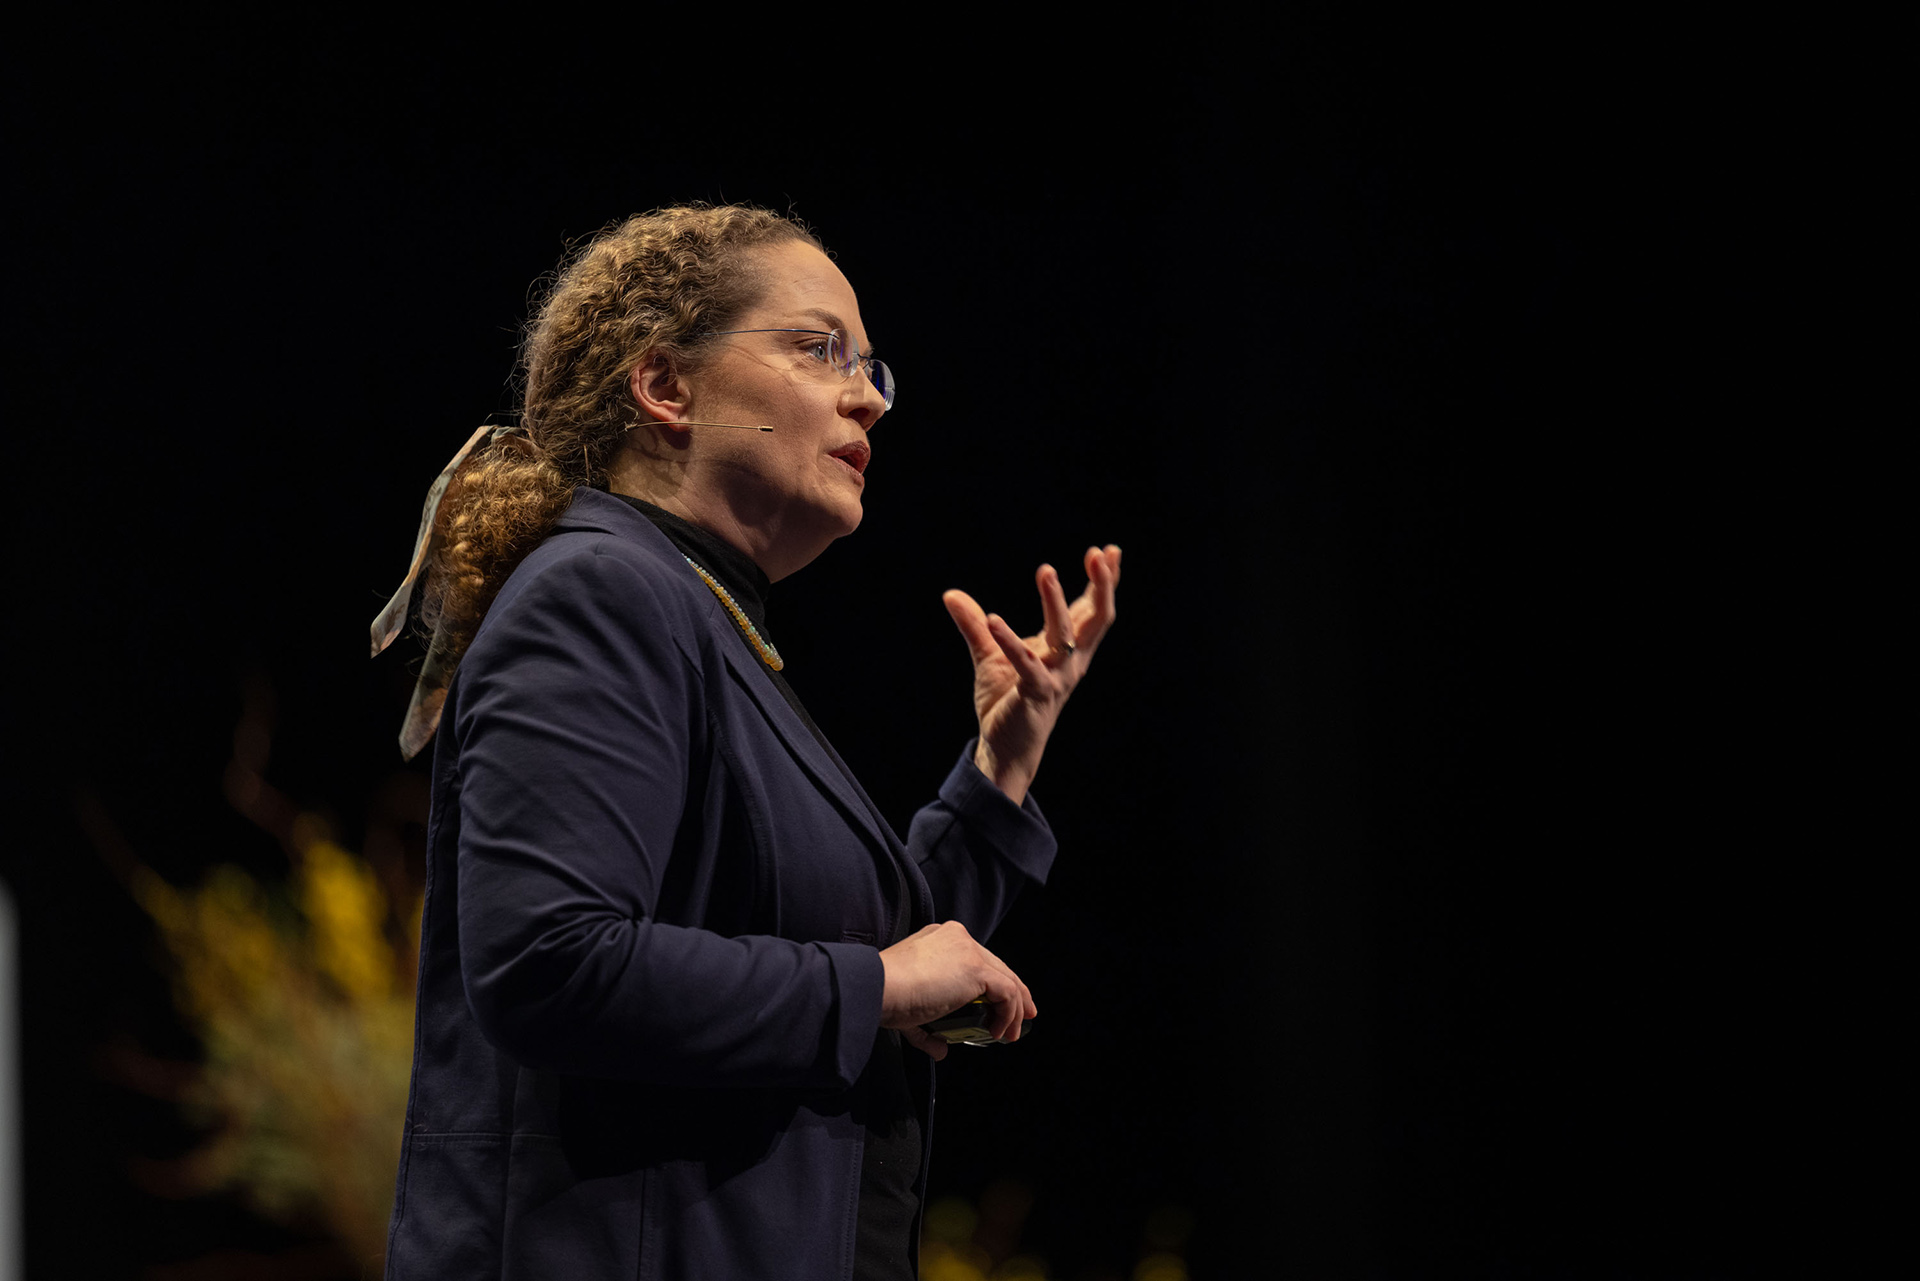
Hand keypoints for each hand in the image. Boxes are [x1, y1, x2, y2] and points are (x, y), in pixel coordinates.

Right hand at [879, 920, 1035, 1060]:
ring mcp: (968, 950)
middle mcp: (957, 938)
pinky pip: (1007, 992)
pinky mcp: (976, 968)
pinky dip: (1008, 1014)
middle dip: (1015, 993)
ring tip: (1009, 1034)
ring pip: (1006, 978)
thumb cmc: (885, 995)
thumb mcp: (911, 1010)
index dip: (994, 984)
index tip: (1000, 1008)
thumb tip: (941, 1050)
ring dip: (1014, 1010)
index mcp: (940, 939)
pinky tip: (998, 1031)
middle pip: (997, 965)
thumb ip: (929, 1029)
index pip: (977, 959)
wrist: (878, 987)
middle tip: (1023, 1017)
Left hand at [942, 544, 1121, 804]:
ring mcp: (1056, 678)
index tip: (1110, 550)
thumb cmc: (1007, 699)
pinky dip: (1010, 641)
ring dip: (1055, 602)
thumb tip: (951, 594)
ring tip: (1046, 570)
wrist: (1004, 747)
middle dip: (1101, 586)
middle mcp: (1071, 662)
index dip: (1103, 582)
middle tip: (1100, 554)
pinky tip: (993, 619)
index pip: (1091, 610)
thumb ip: (975, 625)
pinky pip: (1026, 664)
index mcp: (1068, 650)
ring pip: (1065, 635)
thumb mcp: (990, 654)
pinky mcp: (1035, 694)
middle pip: (1096, 619)